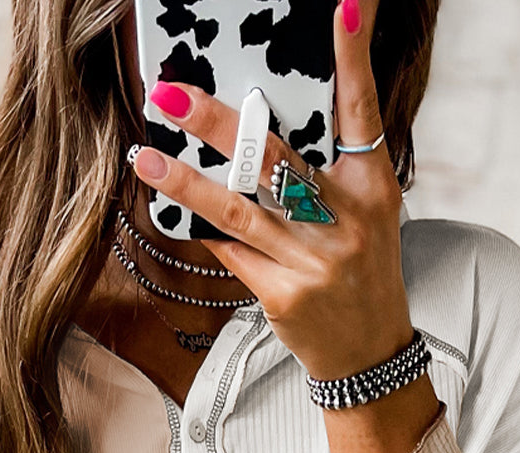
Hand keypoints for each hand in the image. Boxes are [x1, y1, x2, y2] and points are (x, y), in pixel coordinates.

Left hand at [129, 0, 413, 382]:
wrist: (368, 352)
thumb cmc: (360, 271)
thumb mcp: (366, 212)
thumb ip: (327, 169)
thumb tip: (259, 128)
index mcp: (372, 188)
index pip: (360, 111)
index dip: (352, 56)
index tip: (342, 6)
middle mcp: (345, 221)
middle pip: (274, 160)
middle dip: (220, 125)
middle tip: (174, 96)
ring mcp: (313, 261)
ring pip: (238, 211)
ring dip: (186, 182)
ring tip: (146, 157)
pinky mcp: (283, 296)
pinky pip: (232, 253)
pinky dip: (205, 232)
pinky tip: (175, 211)